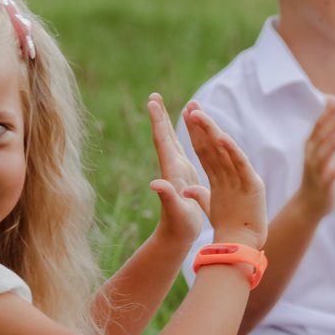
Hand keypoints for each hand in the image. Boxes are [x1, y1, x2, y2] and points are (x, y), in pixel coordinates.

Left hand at [145, 93, 208, 246]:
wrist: (174, 238)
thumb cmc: (179, 227)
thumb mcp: (176, 211)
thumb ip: (166, 197)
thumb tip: (155, 185)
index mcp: (172, 171)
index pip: (163, 142)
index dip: (158, 121)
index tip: (152, 102)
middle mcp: (172, 168)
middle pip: (164, 137)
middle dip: (159, 116)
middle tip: (153, 96)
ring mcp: (177, 171)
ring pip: (171, 142)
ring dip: (166, 123)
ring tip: (162, 107)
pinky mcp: (183, 176)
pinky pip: (180, 151)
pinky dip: (178, 137)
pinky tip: (179, 133)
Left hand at [182, 102, 266, 249]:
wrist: (242, 245)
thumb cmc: (228, 228)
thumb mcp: (210, 208)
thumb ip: (200, 196)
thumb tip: (187, 190)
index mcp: (220, 176)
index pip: (205, 150)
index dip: (195, 132)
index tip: (186, 114)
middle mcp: (232, 173)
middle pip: (213, 145)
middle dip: (202, 125)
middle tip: (191, 105)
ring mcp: (242, 177)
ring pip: (224, 150)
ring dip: (211, 131)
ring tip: (198, 115)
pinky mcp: (253, 184)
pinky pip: (239, 164)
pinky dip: (231, 150)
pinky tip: (221, 137)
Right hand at [296, 95, 334, 218]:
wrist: (309, 203)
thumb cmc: (318, 170)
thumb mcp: (322, 145)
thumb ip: (329, 124)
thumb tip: (333, 99)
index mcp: (311, 144)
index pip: (320, 123)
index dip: (331, 110)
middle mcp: (311, 155)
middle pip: (322, 135)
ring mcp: (315, 170)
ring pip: (323, 154)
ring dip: (333, 143)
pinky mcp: (322, 185)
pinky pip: (328, 177)